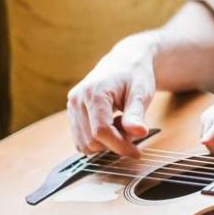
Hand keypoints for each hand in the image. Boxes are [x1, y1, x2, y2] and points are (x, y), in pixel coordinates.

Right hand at [66, 34, 157, 157]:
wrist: (124, 62)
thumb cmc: (135, 75)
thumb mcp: (141, 93)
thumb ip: (136, 114)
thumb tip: (139, 133)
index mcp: (94, 93)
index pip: (101, 131)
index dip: (120, 146)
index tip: (137, 152)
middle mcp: (77, 100)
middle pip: (91, 141)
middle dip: (114, 143)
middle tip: (132, 129)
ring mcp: (72, 106)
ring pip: (83, 144)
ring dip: (105, 143)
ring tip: (121, 124)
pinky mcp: (73, 113)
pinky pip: (81, 139)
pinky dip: (97, 140)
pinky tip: (111, 124)